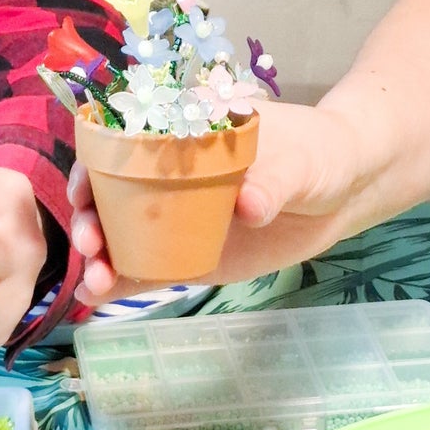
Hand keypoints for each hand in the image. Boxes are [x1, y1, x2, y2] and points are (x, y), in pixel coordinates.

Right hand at [70, 97, 362, 303]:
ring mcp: (178, 216)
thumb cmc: (320, 154)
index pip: (125, 138)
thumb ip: (275, 181)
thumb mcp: (301, 162)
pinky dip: (119, 282)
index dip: (94, 159)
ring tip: (95, 281)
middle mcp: (170, 172)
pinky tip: (94, 298)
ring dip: (98, 255)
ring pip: (122, 233)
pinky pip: (148, 268)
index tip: (84, 186)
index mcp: (186, 131)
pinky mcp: (191, 254)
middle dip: (88, 216)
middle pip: (111, 191)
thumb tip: (249, 206)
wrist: (345, 189)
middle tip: (90, 242)